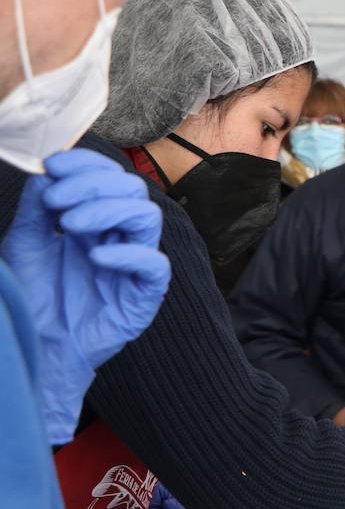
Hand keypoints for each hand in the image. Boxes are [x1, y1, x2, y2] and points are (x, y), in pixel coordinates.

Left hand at [2, 149, 170, 444]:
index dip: (87, 164)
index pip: (108, 176)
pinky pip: (154, 265)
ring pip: (147, 217)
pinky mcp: (144, 294)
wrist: (37, 345)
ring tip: (71, 225)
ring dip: (108, 210)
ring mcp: (135, 263)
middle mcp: (120, 236)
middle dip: (93, 185)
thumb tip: (47, 175)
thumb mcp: (25, 244)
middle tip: (57, 201)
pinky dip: (128, 254)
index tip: (53, 165)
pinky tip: (96, 257)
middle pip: (131, 189)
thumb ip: (37, 210)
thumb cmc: (34, 297)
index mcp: (96, 220)